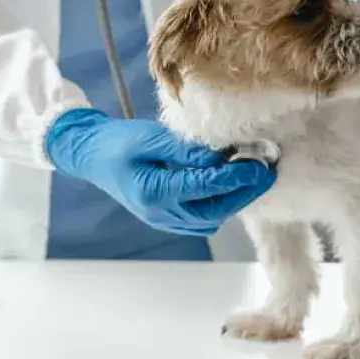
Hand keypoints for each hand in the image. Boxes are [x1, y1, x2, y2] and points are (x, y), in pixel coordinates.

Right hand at [45, 108, 275, 235]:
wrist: (91, 156)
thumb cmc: (119, 142)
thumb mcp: (151, 138)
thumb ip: (187, 150)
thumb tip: (222, 156)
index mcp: (154, 192)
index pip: (207, 188)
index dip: (238, 177)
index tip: (261, 164)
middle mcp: (161, 214)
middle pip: (215, 211)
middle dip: (245, 193)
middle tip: (268, 173)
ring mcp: (163, 220)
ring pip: (211, 218)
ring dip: (235, 200)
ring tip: (255, 177)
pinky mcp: (168, 219)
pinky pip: (202, 219)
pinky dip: (221, 205)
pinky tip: (233, 186)